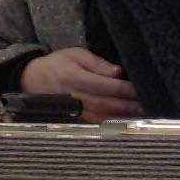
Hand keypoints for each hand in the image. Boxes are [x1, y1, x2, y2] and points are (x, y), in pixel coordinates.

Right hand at [19, 47, 142, 121]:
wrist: (32, 80)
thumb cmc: (57, 64)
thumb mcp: (75, 54)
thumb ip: (97, 63)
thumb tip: (118, 72)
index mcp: (73, 78)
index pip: (105, 86)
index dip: (125, 89)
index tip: (141, 88)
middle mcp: (74, 97)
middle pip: (107, 105)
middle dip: (129, 105)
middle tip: (148, 103)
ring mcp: (74, 111)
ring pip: (103, 117)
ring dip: (124, 117)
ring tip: (142, 113)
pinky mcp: (75, 120)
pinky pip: (97, 124)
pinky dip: (114, 124)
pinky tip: (127, 120)